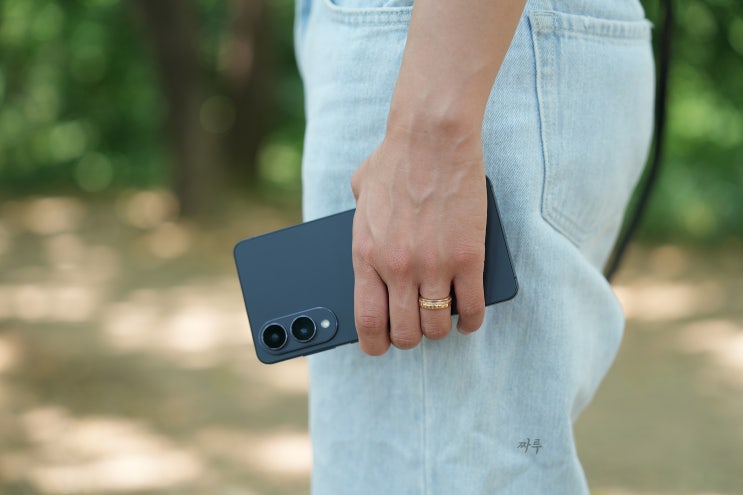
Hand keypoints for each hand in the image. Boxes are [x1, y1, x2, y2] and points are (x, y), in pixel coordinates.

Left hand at [350, 122, 486, 355]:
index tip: (383, 344)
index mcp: (366, 256)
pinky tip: (470, 317)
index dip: (376, 344)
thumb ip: (356, 222)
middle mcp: (397, 268)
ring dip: (441, 330)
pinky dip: (471, 320)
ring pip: (437, 327)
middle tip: (417, 328)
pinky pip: (472, 308)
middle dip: (411, 337)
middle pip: (404, 332)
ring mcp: (433, 265)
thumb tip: (361, 231)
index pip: (367, 321)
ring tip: (444, 319)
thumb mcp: (360, 194)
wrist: (431, 137)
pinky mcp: (468, 257)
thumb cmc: (395, 159)